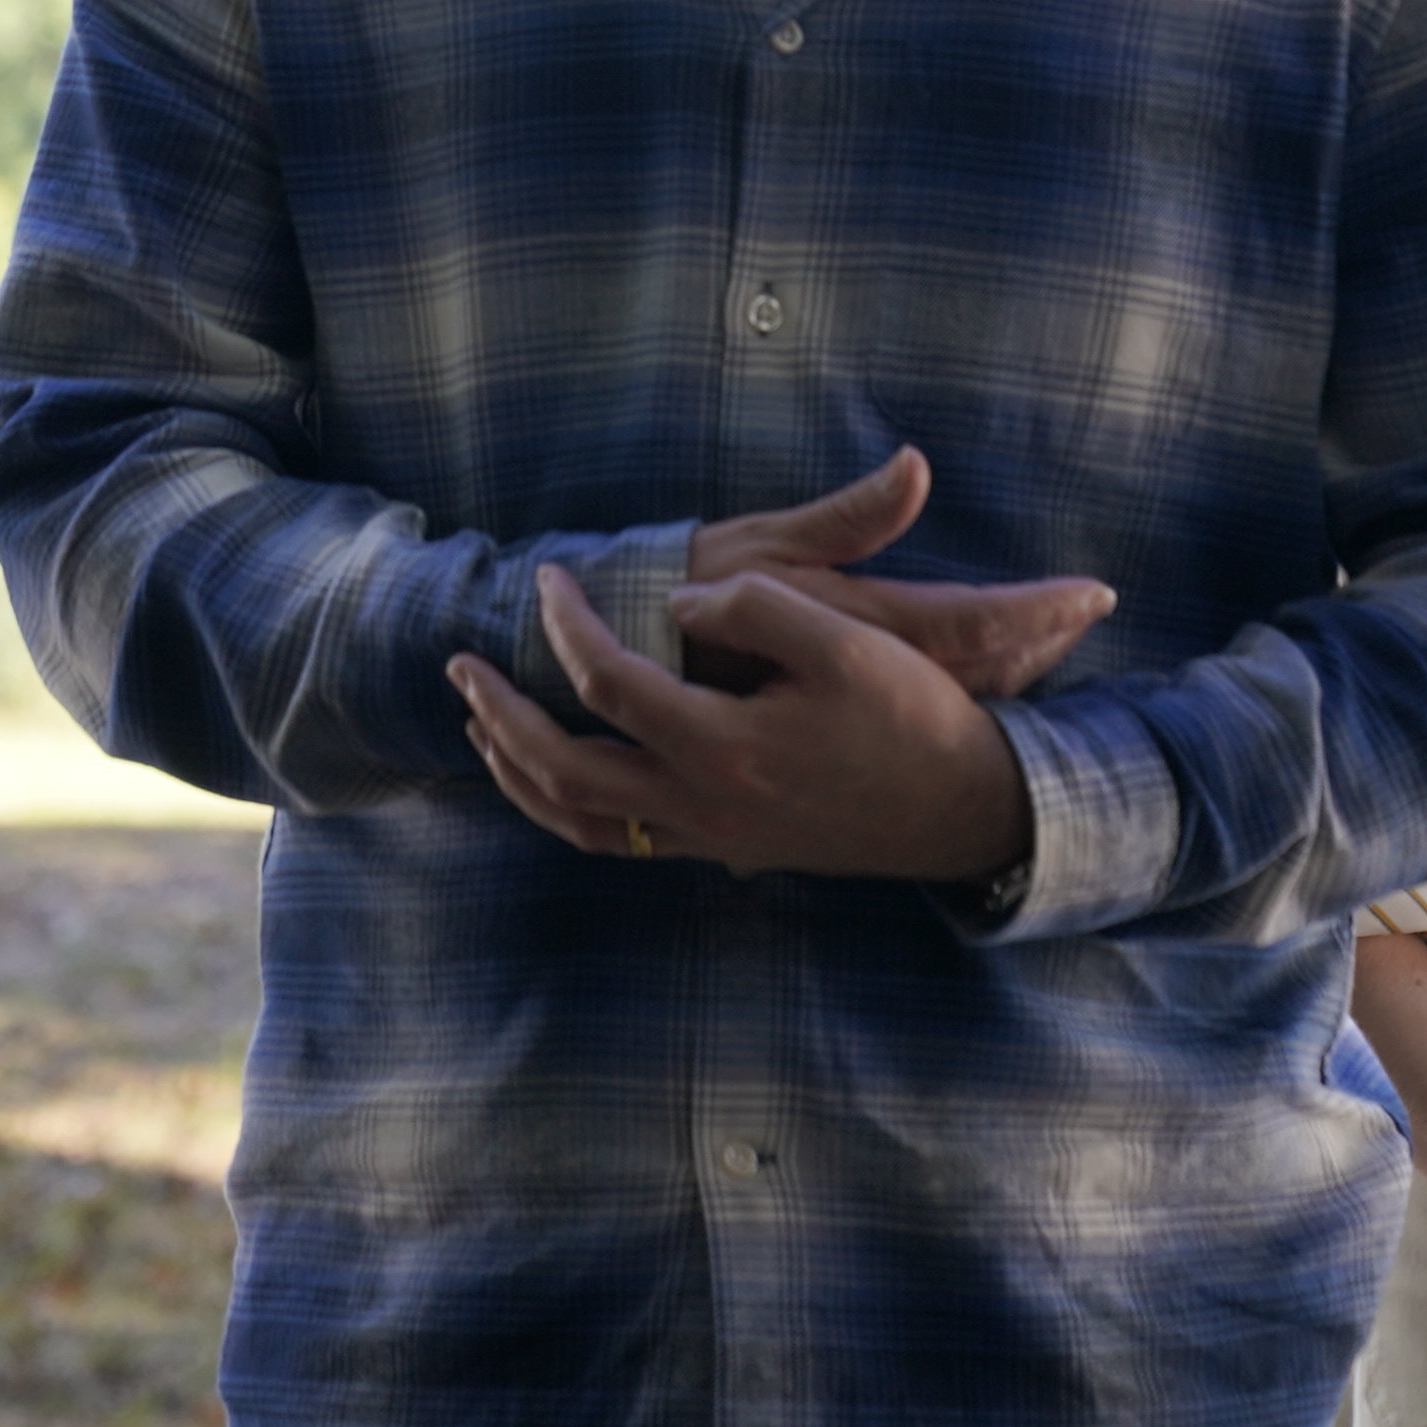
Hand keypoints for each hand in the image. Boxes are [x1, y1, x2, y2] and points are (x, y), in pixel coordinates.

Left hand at [450, 558, 1034, 884]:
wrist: (967, 811)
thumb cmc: (913, 717)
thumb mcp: (848, 637)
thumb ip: (754, 609)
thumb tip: (680, 604)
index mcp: (724, 747)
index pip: (607, 682)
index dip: (566, 625)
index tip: (548, 577)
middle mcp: (703, 804)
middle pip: (562, 769)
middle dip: (500, 715)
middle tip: (459, 664)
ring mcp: (710, 838)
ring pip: (580, 821)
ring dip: (519, 772)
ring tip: (481, 726)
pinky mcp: (725, 850)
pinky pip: (618, 842)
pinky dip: (565, 811)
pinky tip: (554, 779)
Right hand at [683, 447, 1111, 701]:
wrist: (605, 671)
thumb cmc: (678, 589)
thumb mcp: (758, 545)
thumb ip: (846, 515)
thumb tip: (917, 467)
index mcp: (856, 626)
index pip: (969, 619)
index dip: (1037, 610)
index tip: (1096, 594)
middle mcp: (865, 677)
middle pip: (977, 669)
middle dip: (1037, 644)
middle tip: (1089, 616)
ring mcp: (847, 709)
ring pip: (949, 697)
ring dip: (1004, 669)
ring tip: (1050, 646)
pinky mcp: (823, 726)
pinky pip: (907, 718)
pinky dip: (951, 702)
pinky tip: (971, 694)